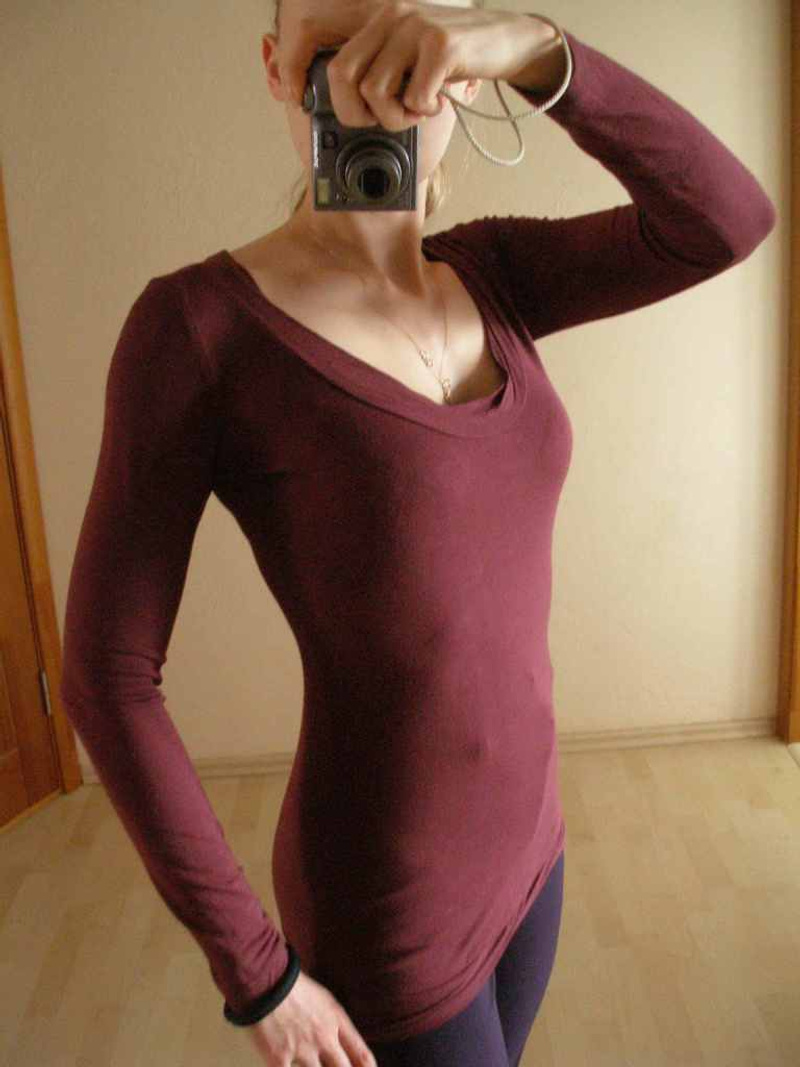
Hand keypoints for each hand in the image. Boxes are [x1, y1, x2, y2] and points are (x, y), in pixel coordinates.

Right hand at [244, 970, 376, 1066]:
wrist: (266, 979)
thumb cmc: (293, 986)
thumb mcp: (323, 998)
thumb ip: (333, 1021)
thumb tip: (337, 1041)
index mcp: (336, 1021)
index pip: (361, 1054)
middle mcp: (324, 1038)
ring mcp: (303, 1050)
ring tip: (306, 1061)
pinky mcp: (279, 1059)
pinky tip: (285, 1064)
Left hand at [278, 0, 546, 130]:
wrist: (506, 41)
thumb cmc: (450, 62)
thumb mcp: (404, 60)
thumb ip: (373, 71)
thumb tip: (333, 103)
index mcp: (374, 17)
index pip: (313, 32)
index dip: (292, 65)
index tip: (293, 97)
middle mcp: (389, 14)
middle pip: (343, 76)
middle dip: (357, 114)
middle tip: (382, 120)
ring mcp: (415, 26)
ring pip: (376, 92)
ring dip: (395, 118)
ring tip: (416, 112)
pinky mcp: (442, 44)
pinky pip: (414, 96)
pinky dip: (424, 112)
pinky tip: (438, 104)